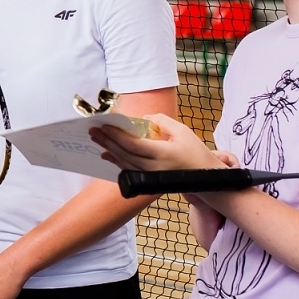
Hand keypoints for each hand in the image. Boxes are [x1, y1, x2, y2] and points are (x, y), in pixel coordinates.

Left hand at [88, 113, 222, 173]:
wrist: (205, 177)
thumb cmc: (195, 152)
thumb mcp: (182, 131)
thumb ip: (161, 121)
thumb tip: (143, 118)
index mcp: (162, 154)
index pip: (133, 144)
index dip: (116, 135)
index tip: (104, 125)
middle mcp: (153, 168)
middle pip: (124, 154)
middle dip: (107, 141)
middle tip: (93, 130)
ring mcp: (150, 176)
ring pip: (124, 163)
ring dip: (109, 150)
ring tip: (97, 138)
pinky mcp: (149, 180)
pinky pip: (128, 169)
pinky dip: (116, 161)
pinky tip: (107, 153)